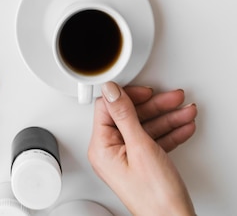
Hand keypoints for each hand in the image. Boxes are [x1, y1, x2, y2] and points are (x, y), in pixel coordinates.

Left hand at [88, 82, 196, 215]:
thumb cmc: (156, 197)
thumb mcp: (140, 147)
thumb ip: (125, 115)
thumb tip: (111, 90)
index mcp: (101, 147)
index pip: (108, 108)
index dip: (128, 96)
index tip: (146, 90)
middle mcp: (110, 152)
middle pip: (130, 116)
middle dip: (156, 106)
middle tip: (173, 98)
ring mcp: (127, 159)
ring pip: (145, 127)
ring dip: (167, 117)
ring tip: (185, 110)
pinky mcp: (142, 164)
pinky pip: (154, 140)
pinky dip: (170, 132)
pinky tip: (183, 126)